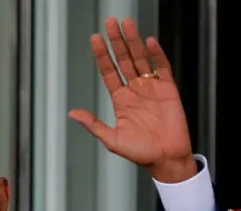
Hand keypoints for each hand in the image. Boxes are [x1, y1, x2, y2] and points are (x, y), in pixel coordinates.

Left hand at [69, 17, 195, 182]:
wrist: (166, 158)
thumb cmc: (140, 153)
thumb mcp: (112, 139)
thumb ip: (93, 124)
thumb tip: (72, 113)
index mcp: (121, 100)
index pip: (109, 72)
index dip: (102, 56)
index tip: (95, 39)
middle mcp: (135, 90)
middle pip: (124, 60)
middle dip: (117, 41)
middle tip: (110, 22)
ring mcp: (152, 88)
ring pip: (141, 59)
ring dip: (134, 41)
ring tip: (126, 24)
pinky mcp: (169, 89)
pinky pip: (162, 67)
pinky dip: (156, 54)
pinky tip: (149, 42)